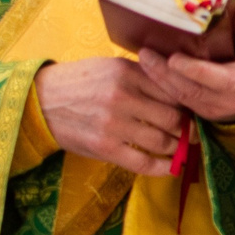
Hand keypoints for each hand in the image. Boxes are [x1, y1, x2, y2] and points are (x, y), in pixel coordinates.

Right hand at [35, 57, 185, 176]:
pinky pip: (143, 163)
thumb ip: (142, 75)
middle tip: (193, 133)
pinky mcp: (104, 147)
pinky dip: (162, 168)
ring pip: (163, 141)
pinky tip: (170, 168)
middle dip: (188, 129)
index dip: (188, 104)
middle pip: (174, 118)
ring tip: (181, 149)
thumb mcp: (109, 66)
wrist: (40, 101)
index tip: (194, 111)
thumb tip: (177, 87)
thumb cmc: (79, 82)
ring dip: (177, 148)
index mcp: (127, 72)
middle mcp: (123, 97)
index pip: (173, 90)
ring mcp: (114, 124)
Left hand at [138, 5, 234, 125]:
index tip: (173, 58)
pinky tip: (149, 69)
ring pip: (183, 96)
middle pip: (194, 90)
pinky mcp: (202, 113)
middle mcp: (231, 101)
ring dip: (160, 78)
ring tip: (144, 58)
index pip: (220, 80)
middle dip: (167, 73)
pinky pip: (179, 100)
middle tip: (147, 54)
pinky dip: (163, 85)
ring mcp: (215, 110)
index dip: (195, 71)